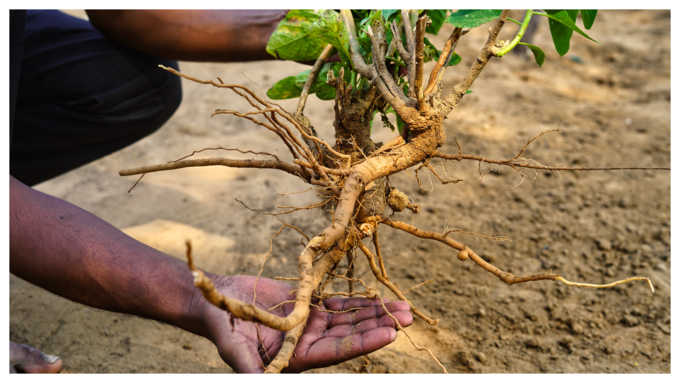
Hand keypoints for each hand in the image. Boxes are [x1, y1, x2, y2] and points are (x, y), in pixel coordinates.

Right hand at [200, 275, 412, 372]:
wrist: (218, 302)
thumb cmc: (224, 328)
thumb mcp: (236, 350)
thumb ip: (252, 369)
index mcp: (299, 357)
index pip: (339, 351)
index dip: (364, 342)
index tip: (390, 333)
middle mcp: (311, 342)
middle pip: (352, 334)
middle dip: (380, 326)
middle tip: (408, 317)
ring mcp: (313, 323)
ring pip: (351, 318)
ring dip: (377, 313)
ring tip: (405, 308)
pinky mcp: (311, 305)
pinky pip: (341, 303)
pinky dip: (361, 301)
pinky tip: (382, 298)